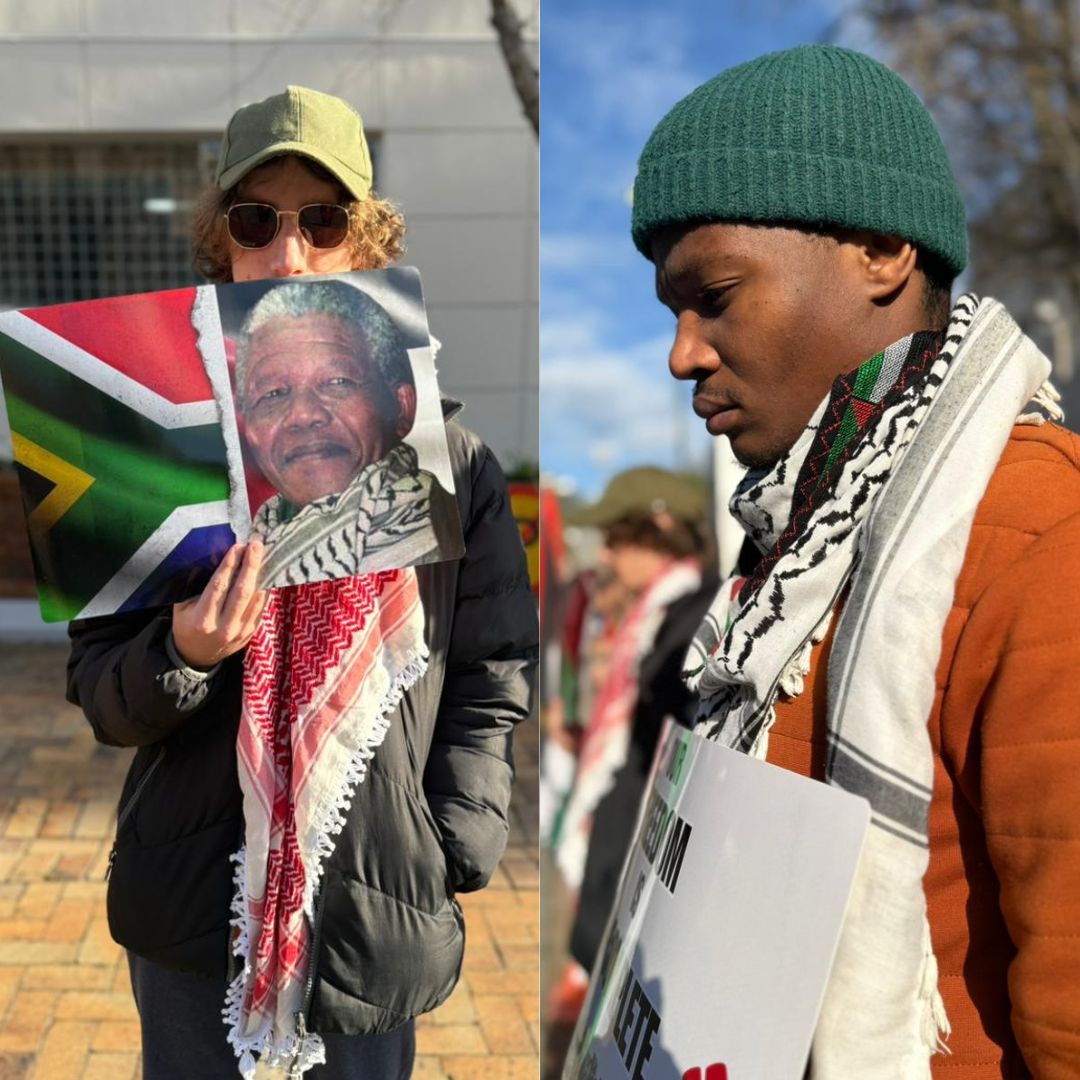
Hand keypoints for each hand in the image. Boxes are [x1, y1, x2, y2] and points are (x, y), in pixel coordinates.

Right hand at [171, 541, 267, 668]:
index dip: (230, 565)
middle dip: (250, 565)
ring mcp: (240, 631)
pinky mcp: (251, 632)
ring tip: (261, 554)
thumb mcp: (182, 607)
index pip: (219, 587)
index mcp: (203, 619)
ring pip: (256, 598)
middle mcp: (224, 627)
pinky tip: (264, 573)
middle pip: (242, 591)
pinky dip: (264, 588)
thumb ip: (197, 588)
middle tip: (255, 545)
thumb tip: (217, 560)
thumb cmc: (187, 625)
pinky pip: (261, 606)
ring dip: (260, 574)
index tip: (237, 547)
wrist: (197, 657)